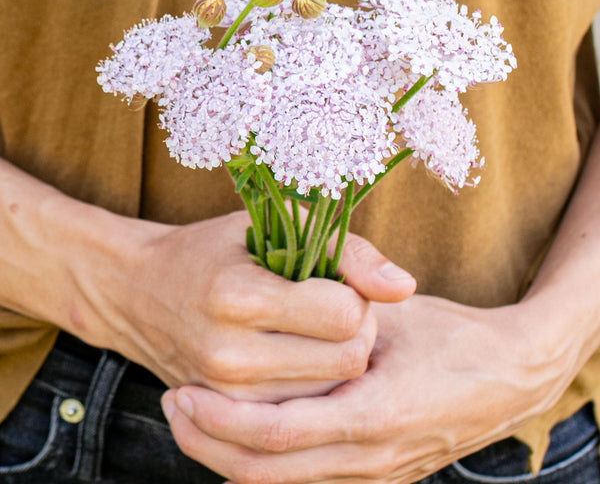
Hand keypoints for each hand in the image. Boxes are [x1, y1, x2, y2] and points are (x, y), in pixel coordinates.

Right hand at [68, 208, 414, 399]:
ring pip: (332, 390)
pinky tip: (297, 353)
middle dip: (357, 331)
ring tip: (314, 329)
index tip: (340, 284)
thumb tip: (404, 287)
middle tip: (336, 308)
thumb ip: (346, 251)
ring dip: (338, 359)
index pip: (344, 316)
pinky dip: (314, 382)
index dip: (356, 297)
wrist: (142, 291)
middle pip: (347, 360)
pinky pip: (303, 408)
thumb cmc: (215, 250)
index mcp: (242, 295)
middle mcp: (232, 353)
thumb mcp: (276, 226)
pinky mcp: (228, 412)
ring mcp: (228, 392)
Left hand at [161, 294, 566, 482]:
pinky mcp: (376, 477)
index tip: (184, 389)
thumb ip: (346, 318)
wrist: (509, 378)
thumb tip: (288, 304)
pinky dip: (261, 462)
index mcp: (374, 415)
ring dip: (228, 455)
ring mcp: (373, 476)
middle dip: (208, 443)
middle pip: (265, 472)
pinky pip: (302, 482)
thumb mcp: (398, 319)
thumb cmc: (454, 340)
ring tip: (195, 415)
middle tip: (174, 404)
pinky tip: (240, 428)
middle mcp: (369, 459)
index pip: (277, 434)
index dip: (222, 419)